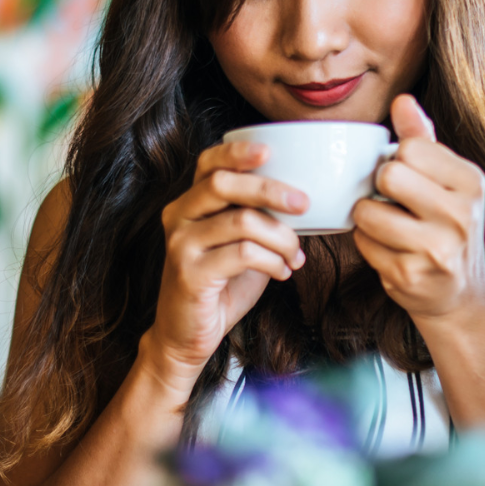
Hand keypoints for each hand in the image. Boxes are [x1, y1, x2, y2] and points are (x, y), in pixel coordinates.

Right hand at [144, 141, 307, 377]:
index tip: (270, 150)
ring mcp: (181, 244)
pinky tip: (283, 271)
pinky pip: (242, 254)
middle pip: (223, 184)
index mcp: (191, 202)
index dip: (237, 151)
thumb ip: (259, 217)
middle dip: (270, 189)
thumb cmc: (222, 284)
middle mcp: (179, 216)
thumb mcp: (242, 242)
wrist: (186, 335)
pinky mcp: (190, 273)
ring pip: (241, 221)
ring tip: (295, 254)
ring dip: (281, 237)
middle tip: (304, 204)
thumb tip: (305, 198)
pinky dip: (273, 261)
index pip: (208, 162)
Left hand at [351, 95, 484, 326]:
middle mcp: (460, 215)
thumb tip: (402, 100)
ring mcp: (436, 249)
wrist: (458, 293)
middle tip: (393, 201)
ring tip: (388, 225)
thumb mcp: (446, 180)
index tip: (408, 179)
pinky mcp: (410, 275)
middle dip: (380, 186)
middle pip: (389, 175)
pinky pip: (363, 243)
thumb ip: (422, 139)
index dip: (397, 161)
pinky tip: (389, 249)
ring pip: (368, 211)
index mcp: (471, 182)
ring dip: (368, 217)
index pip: (410, 149)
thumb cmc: (446, 225)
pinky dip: (367, 244)